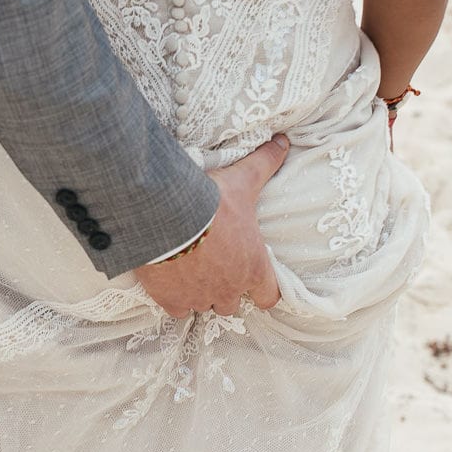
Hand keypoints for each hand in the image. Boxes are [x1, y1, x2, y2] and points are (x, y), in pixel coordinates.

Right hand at [135, 134, 289, 316]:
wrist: (167, 215)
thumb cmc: (211, 201)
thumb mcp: (243, 180)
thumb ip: (265, 164)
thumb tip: (283, 142)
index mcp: (253, 267)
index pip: (269, 296)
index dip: (262, 290)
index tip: (255, 282)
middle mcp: (229, 288)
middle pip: (231, 304)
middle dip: (225, 290)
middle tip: (214, 268)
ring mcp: (199, 297)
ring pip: (204, 306)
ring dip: (200, 293)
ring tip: (189, 273)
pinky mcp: (171, 300)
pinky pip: (177, 310)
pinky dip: (174, 299)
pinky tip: (169, 283)